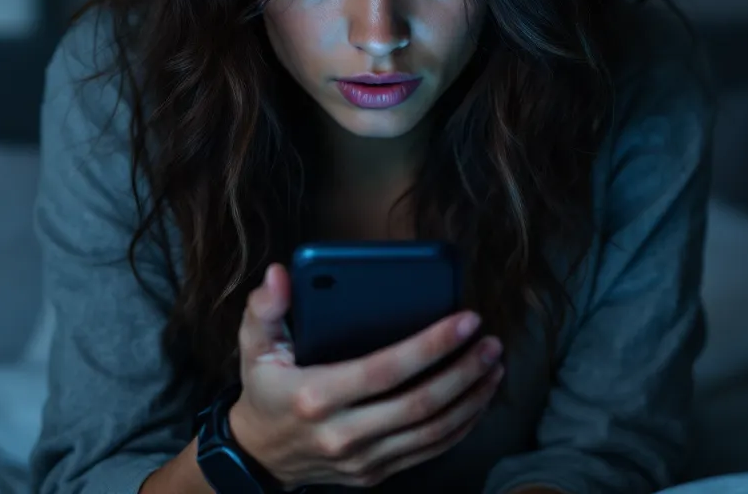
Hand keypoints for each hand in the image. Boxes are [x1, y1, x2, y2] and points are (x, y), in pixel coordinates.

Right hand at [227, 263, 503, 488]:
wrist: (259, 454)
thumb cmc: (265, 389)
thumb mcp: (253, 345)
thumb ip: (265, 308)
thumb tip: (280, 275)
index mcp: (316, 395)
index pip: (384, 370)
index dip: (430, 345)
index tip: (465, 320)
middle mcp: (343, 433)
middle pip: (420, 403)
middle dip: (464, 371)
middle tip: (490, 342)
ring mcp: (362, 458)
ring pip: (433, 431)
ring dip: (471, 398)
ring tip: (493, 365)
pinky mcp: (376, 473)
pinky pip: (430, 451)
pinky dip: (461, 425)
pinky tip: (478, 398)